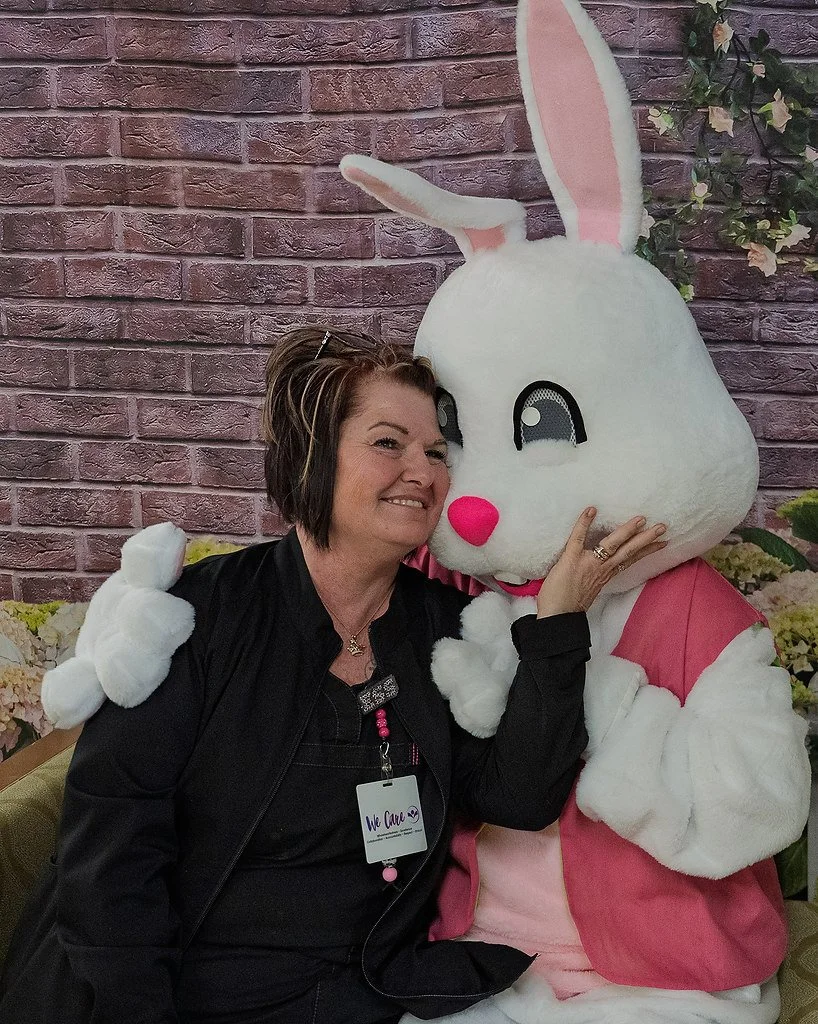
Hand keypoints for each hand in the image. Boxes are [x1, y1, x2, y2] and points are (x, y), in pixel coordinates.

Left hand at [536, 508, 666, 616]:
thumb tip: (595, 571)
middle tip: (663, 526)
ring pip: (612, 543)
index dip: (647, 551)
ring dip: (627, 530)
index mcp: (606, 575)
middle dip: (647, 539)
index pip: (630, 560)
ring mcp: (589, 562)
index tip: (662, 543)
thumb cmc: (567, 605)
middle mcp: (602, 568)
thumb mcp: (587, 590)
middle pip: (629, 551)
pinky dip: (584, 523)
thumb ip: (594, 577)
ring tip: (641, 519)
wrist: (557, 616)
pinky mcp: (571, 558)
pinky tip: (591, 509)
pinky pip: (579, 537)